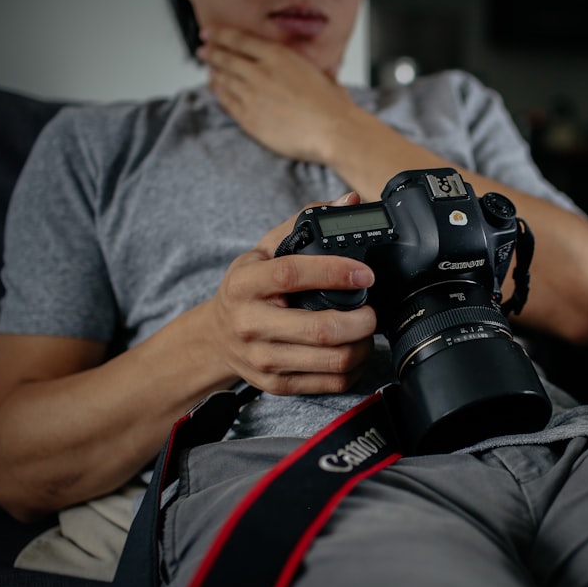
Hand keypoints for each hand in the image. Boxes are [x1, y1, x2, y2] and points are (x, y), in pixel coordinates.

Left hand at [197, 27, 355, 163]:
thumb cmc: (332, 107)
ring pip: (224, 79)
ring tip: (210, 71)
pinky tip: (217, 90)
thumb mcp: (323, 74)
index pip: (239, 40)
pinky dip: (219, 93)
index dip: (220, 35)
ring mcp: (252, 96)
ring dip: (214, 73)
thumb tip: (325, 70)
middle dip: (212, 53)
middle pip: (226, 58)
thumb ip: (313, 70)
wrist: (332, 131)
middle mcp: (261, 73)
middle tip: (204, 51)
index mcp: (278, 56)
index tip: (210, 34)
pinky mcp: (249, 118)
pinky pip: (226, 102)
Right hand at [206, 193, 377, 394]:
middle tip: (372, 309)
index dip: (334, 272)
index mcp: (246, 284)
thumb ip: (306, 221)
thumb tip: (350, 202)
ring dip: (362, 345)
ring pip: (331, 360)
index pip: (292, 275)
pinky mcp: (277, 384)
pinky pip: (329, 383)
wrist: (216, 337)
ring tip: (367, 329)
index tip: (365, 273)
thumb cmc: (247, 289)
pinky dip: (354, 368)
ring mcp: (264, 359)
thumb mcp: (263, 250)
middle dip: (360, 320)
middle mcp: (251, 324)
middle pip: (320, 329)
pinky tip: (356, 350)